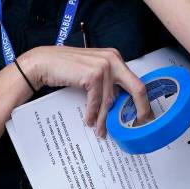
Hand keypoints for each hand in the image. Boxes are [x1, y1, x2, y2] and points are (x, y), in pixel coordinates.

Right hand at [17, 45, 152, 137]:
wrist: (45, 62)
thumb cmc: (67, 67)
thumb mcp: (93, 71)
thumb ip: (108, 82)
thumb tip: (120, 103)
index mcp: (115, 58)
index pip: (136, 81)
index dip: (142, 101)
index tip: (143, 115)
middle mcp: (113, 59)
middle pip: (136, 88)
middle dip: (140, 109)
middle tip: (139, 125)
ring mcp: (104, 66)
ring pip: (111, 100)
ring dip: (105, 118)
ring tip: (101, 130)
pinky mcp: (93, 75)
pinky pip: (97, 101)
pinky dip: (92, 113)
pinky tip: (89, 120)